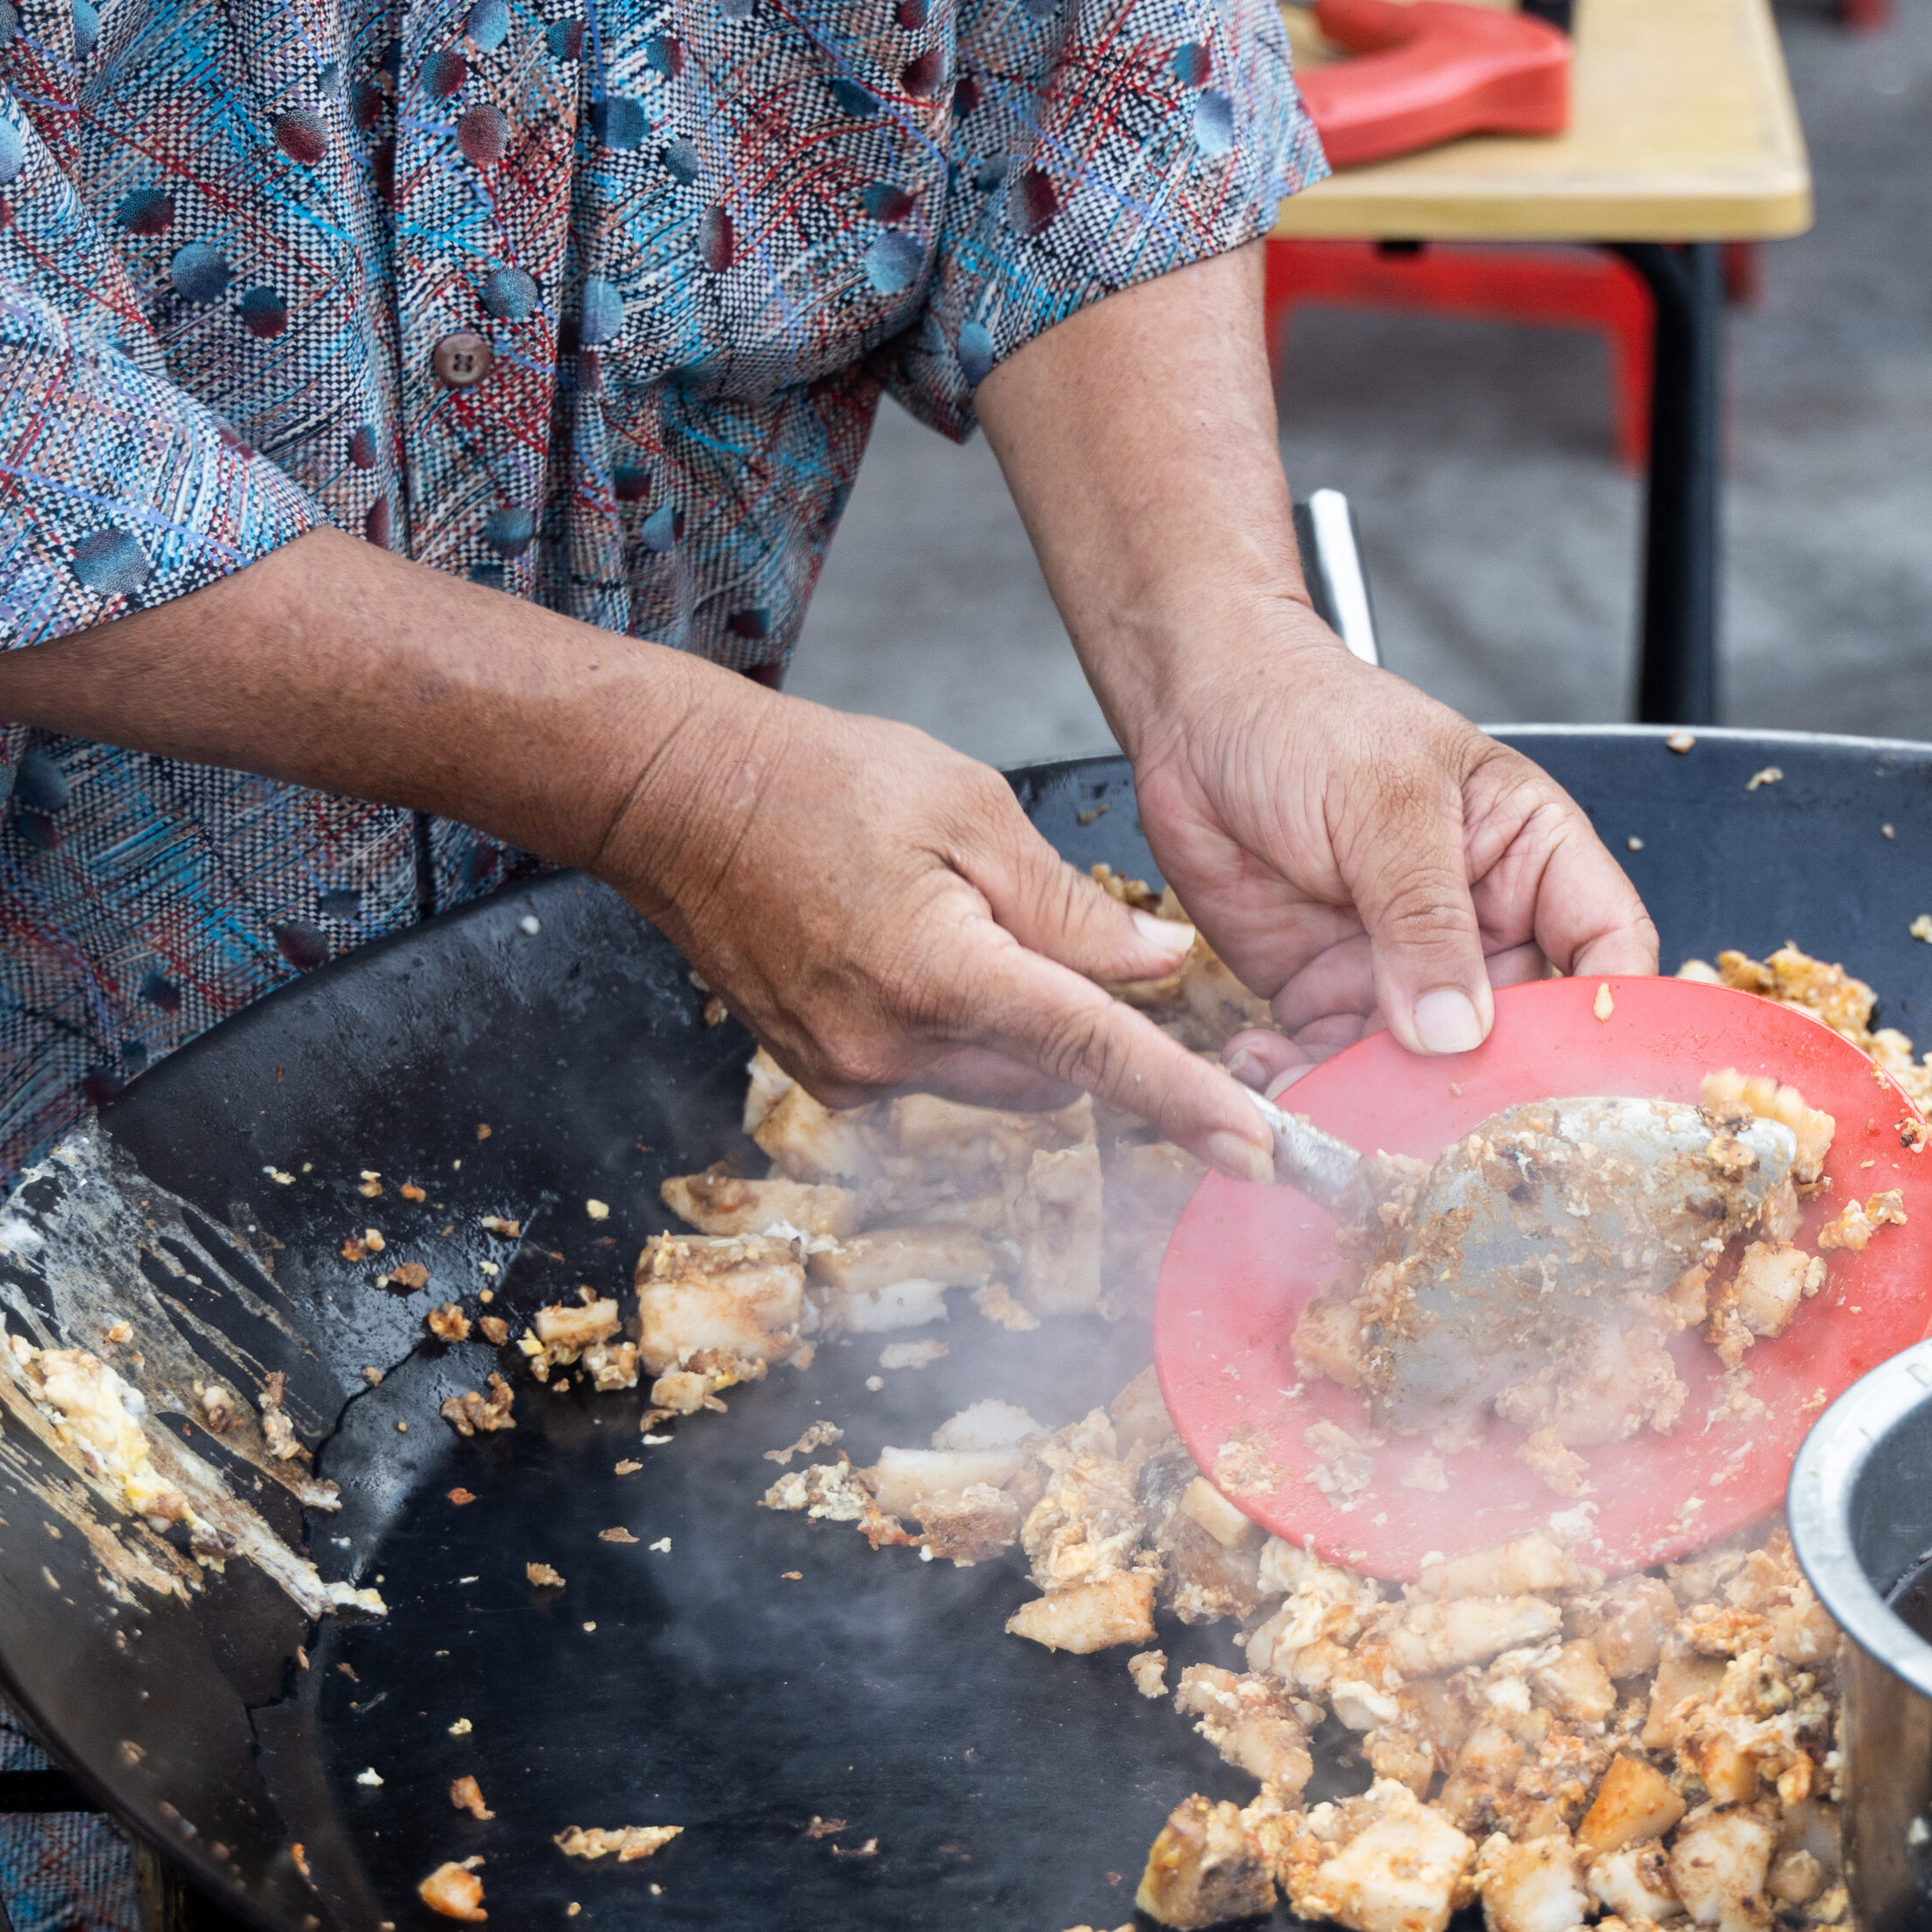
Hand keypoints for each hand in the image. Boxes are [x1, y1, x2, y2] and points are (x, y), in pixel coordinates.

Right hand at [594, 690, 1276, 1169]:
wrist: (672, 800)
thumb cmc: (814, 781)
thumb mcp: (968, 807)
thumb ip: (1072, 906)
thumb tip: (1163, 967)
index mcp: (941, 970)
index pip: (1097, 1052)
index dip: (1188, 1102)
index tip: (1259, 1150)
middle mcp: (893, 1046)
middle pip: (1055, 1076)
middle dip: (1082, 1025)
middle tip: (1043, 929)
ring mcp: (853, 1075)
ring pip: (999, 1081)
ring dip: (1015, 1027)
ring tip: (953, 922)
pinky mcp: (828, 1083)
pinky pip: (936, 1077)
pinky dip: (954, 1031)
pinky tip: (907, 953)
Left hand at [1124, 600, 1660, 1078]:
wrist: (1194, 713)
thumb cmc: (1306, 717)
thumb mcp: (1382, 803)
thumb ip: (1424, 917)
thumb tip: (1459, 1029)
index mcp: (1532, 857)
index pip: (1607, 948)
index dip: (1607, 1018)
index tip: (1584, 1082)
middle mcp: (1481, 927)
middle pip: (1521, 1039)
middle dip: (1486, 1091)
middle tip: (1446, 1132)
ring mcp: (1406, 972)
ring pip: (1426, 1074)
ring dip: (1383, 1106)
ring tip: (1335, 1116)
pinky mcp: (1330, 1000)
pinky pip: (1337, 1071)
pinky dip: (1308, 1090)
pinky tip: (1268, 1076)